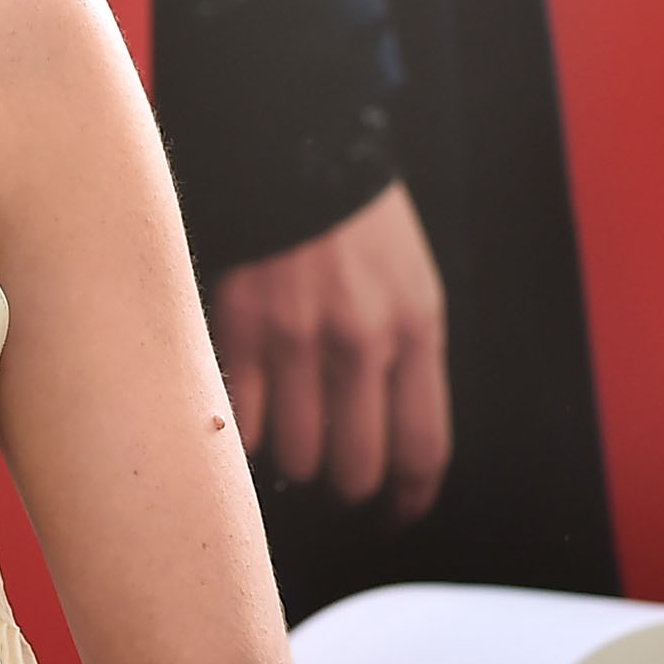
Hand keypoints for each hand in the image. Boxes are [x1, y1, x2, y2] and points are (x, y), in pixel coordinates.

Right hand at [211, 181, 449, 519]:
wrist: (297, 152)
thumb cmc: (358, 226)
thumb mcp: (413, 289)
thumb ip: (406, 360)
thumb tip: (386, 440)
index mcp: (416, 333)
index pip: (423, 451)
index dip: (408, 499)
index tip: (394, 511)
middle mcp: (361, 342)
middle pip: (357, 467)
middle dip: (345, 487)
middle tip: (334, 480)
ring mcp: (296, 336)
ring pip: (296, 454)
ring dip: (291, 461)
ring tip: (286, 441)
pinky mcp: (239, 325)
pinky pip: (241, 416)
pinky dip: (244, 433)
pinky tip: (246, 420)